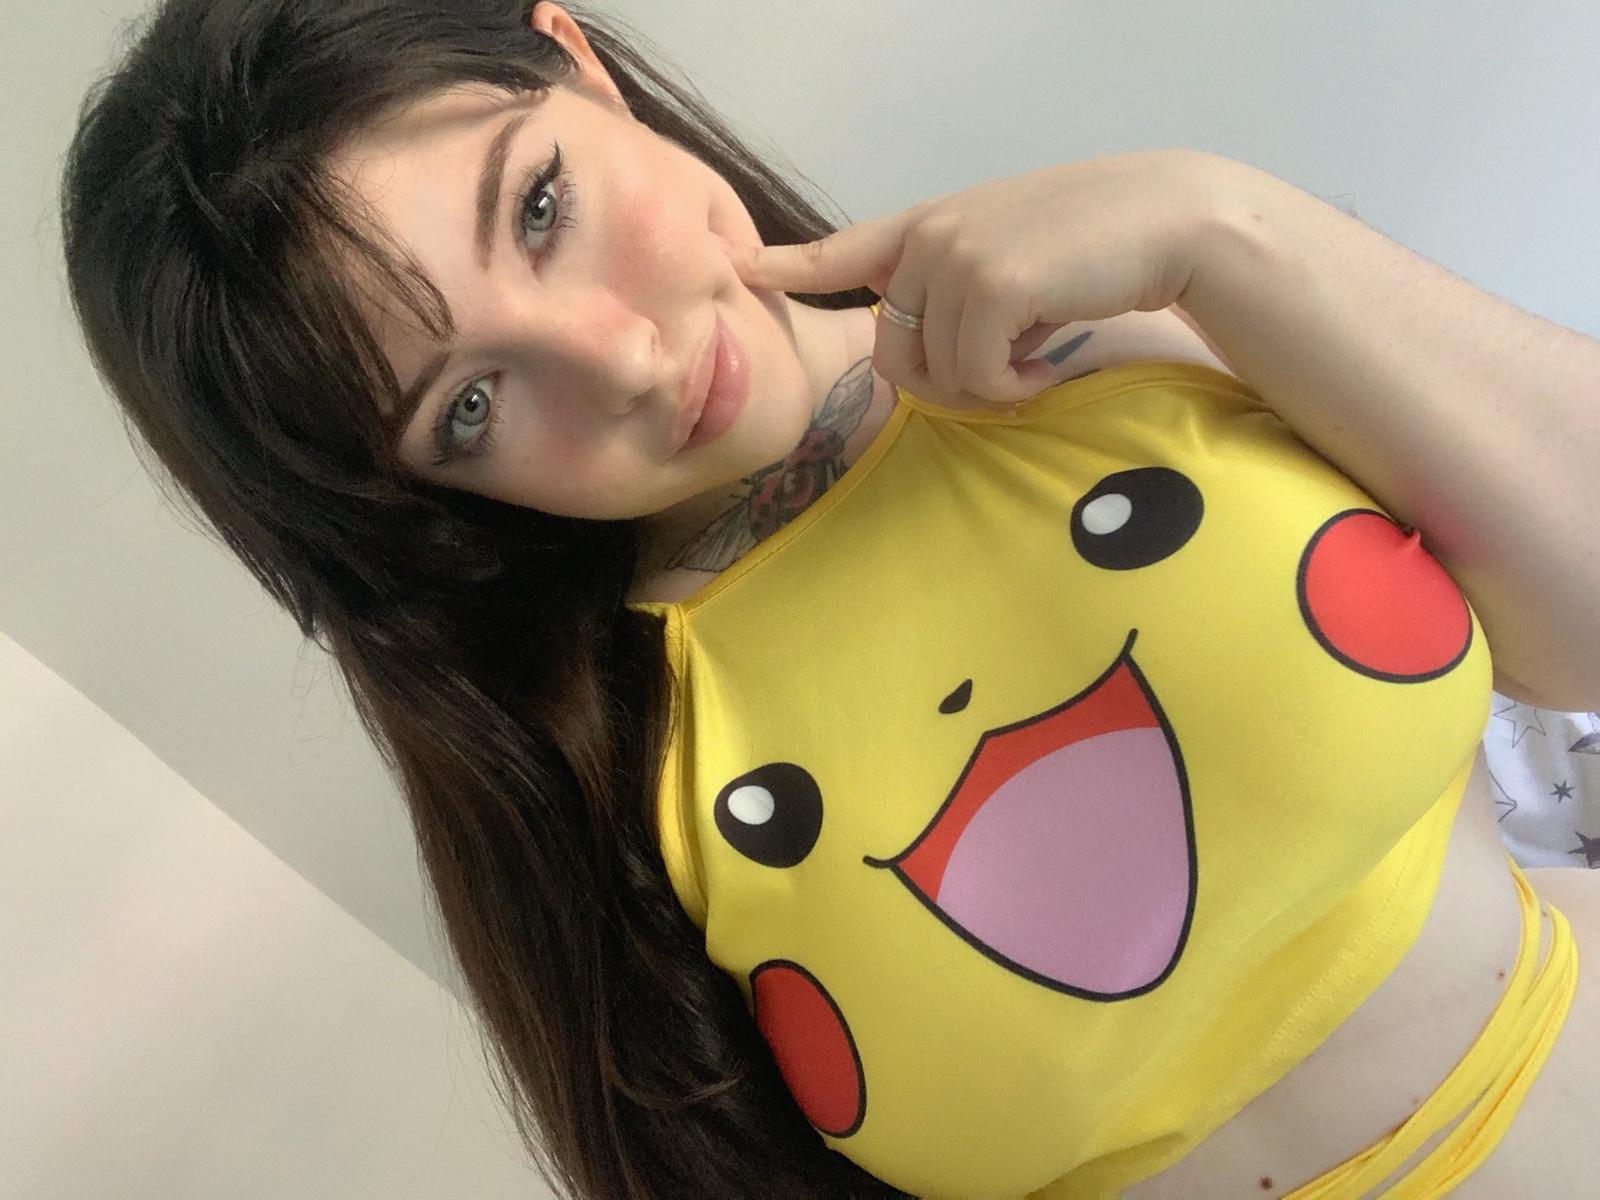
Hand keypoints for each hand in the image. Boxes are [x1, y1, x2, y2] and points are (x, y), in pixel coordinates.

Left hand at [722, 149, 1226, 410]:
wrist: (1168, 220)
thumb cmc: (1095, 247)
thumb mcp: (1009, 256)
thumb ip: (953, 285)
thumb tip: (916, 348)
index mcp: (929, 225)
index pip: (844, 249)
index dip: (790, 265)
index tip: (742, 269)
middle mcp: (929, 236)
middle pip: (892, 353)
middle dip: (943, 384)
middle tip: (1002, 376)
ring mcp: (954, 255)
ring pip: (933, 372)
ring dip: (985, 387)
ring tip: (1034, 357)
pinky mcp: (988, 282)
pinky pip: (974, 376)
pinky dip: (1012, 386)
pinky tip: (1047, 359)